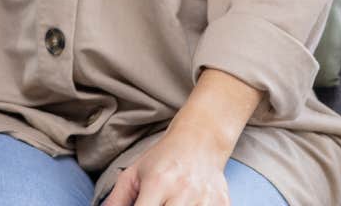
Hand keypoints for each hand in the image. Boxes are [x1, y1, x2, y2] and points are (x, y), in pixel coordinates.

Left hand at [101, 125, 231, 205]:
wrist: (201, 140)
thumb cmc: (163, 158)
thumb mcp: (134, 173)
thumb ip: (117, 200)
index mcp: (158, 183)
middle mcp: (183, 192)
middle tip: (155, 205)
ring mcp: (206, 200)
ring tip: (169, 203)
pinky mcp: (223, 205)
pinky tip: (189, 203)